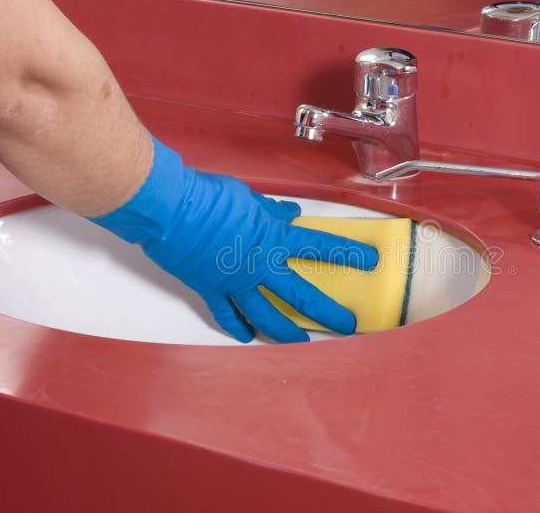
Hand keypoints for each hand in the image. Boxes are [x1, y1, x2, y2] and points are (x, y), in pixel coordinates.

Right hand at [90, 135, 378, 342]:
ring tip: (301, 343)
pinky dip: (237, 327)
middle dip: (328, 312)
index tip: (370, 262)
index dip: (348, 254)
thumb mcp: (247, 197)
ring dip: (286, 332)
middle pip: (302, 295)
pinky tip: (246, 338)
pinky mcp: (210, 290)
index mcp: (273, 237)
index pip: (321, 247)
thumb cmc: (207, 196)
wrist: (170, 209)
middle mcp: (259, 265)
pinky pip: (227, 314)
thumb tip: (288, 213)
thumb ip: (270, 211)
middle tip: (347, 325)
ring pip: (266, 315)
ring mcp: (235, 282)